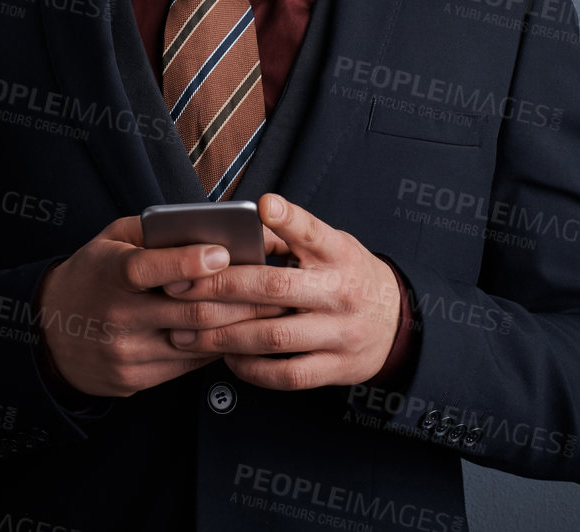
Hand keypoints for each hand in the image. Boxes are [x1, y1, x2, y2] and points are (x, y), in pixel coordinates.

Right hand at [36, 214, 289, 397]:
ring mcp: (126, 351)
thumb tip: (205, 226)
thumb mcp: (109, 241)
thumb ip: (151, 232)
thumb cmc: (92, 276)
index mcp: (108, 274)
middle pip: (187, 309)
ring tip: (271, 312)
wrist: (50, 334)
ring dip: (238, 327)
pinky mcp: (135, 378)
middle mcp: (116, 315)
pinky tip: (240, 334)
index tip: (225, 252)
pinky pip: (189, 364)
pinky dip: (217, 348)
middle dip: (238, 299)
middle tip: (276, 287)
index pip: (149, 268)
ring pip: (196, 341)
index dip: (188, 261)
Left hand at [161, 193, 402, 389]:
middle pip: (274, 289)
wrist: (400, 323)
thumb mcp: (333, 246)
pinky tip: (227, 358)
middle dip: (220, 288)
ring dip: (223, 336)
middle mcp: (340, 292)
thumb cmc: (351, 276)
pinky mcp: (337, 368)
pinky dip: (252, 369)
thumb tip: (239, 226)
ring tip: (187, 333)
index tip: (265, 205)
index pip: (313, 232)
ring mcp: (340, 333)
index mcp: (338, 254)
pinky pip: (287, 375)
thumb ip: (292, 237)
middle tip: (179, 288)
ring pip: (273, 337)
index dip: (289, 218)